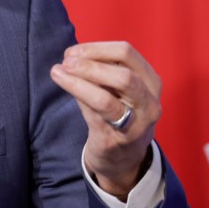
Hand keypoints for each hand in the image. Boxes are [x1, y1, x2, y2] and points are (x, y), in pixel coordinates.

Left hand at [50, 41, 161, 199]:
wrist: (125, 159)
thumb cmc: (120, 113)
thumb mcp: (120, 89)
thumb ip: (103, 71)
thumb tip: (72, 56)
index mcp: (151, 81)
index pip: (126, 53)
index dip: (96, 48)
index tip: (73, 52)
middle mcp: (149, 103)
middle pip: (122, 75)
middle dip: (89, 64)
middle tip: (66, 62)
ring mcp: (136, 125)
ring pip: (106, 99)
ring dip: (79, 81)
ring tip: (58, 72)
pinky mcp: (117, 141)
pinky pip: (94, 116)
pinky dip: (78, 98)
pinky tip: (65, 87)